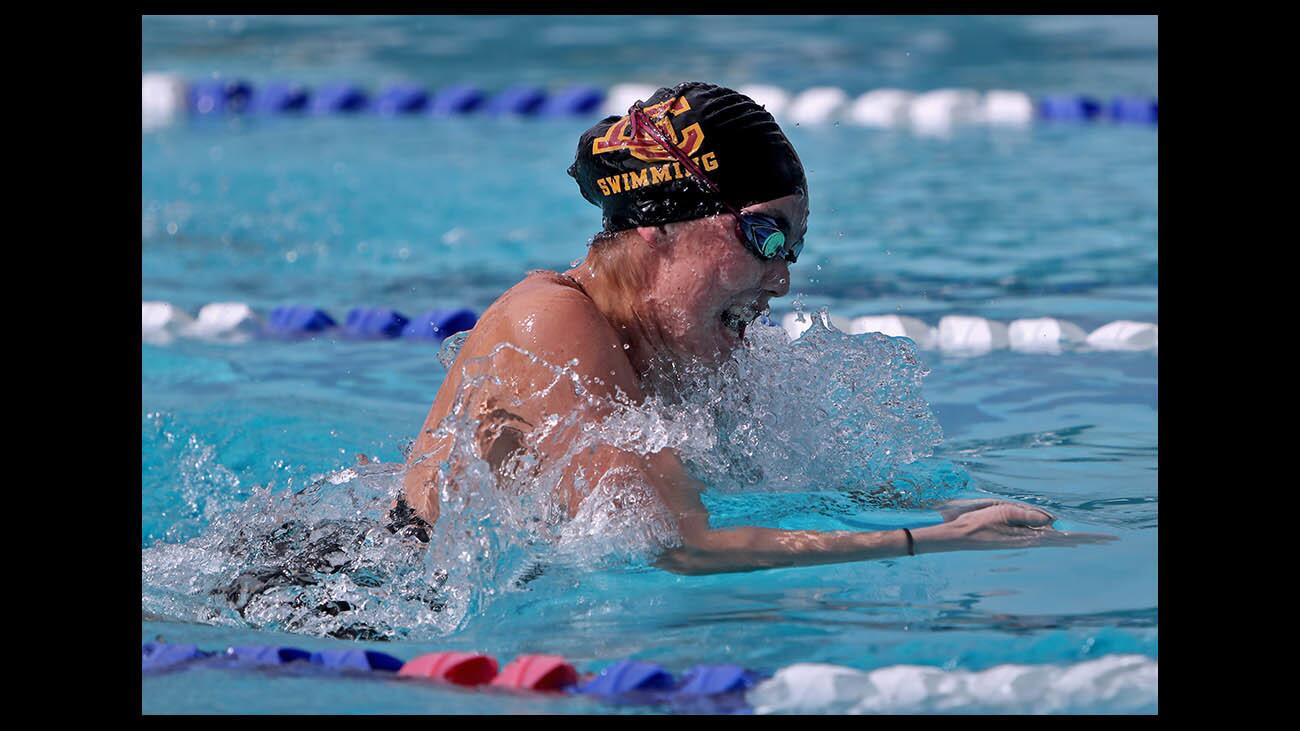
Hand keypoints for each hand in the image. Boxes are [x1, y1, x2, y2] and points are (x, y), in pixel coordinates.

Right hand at [917, 499, 1116, 552]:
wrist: (958, 537)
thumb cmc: (977, 523)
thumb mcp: (1002, 512)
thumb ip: (1026, 515)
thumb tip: (1051, 520)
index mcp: (1029, 537)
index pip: (1063, 536)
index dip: (1084, 535)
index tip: (1104, 538)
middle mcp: (1029, 541)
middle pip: (1063, 540)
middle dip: (1086, 539)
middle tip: (1109, 539)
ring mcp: (1023, 541)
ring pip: (1055, 540)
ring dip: (1074, 539)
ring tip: (1091, 540)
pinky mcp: (1016, 539)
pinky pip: (1043, 539)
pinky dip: (1058, 539)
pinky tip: (1064, 541)